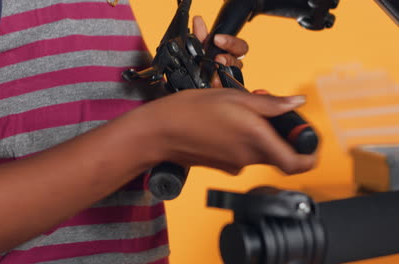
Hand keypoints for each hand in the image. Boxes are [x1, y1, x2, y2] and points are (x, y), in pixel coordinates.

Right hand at [122, 89, 315, 174]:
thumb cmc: (190, 111)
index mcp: (256, 139)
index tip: (306, 136)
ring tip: (242, 110)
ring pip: (261, 150)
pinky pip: (244, 152)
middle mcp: (248, 157)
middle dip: (279, 131)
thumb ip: (271, 104)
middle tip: (269, 110)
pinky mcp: (224, 164)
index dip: (309, 152)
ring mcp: (235, 164)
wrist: (159, 132)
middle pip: (280, 152)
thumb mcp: (235, 97)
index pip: (298, 163)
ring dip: (260, 132)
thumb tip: (297, 102)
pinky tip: (227, 121)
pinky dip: (244, 138)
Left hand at [192, 16, 247, 86]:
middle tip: (218, 58)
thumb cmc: (204, 64)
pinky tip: (213, 82)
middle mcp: (233, 66)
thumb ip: (201, 35)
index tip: (217, 39)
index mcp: (231, 54)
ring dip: (223, 70)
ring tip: (215, 68)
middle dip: (228, 57)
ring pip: (233, 73)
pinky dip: (219, 84)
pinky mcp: (224, 88)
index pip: (240, 46)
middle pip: (239, 60)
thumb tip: (198, 20)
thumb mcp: (201, 48)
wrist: (198, 83)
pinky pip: (226, 87)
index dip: (230, 42)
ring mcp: (230, 78)